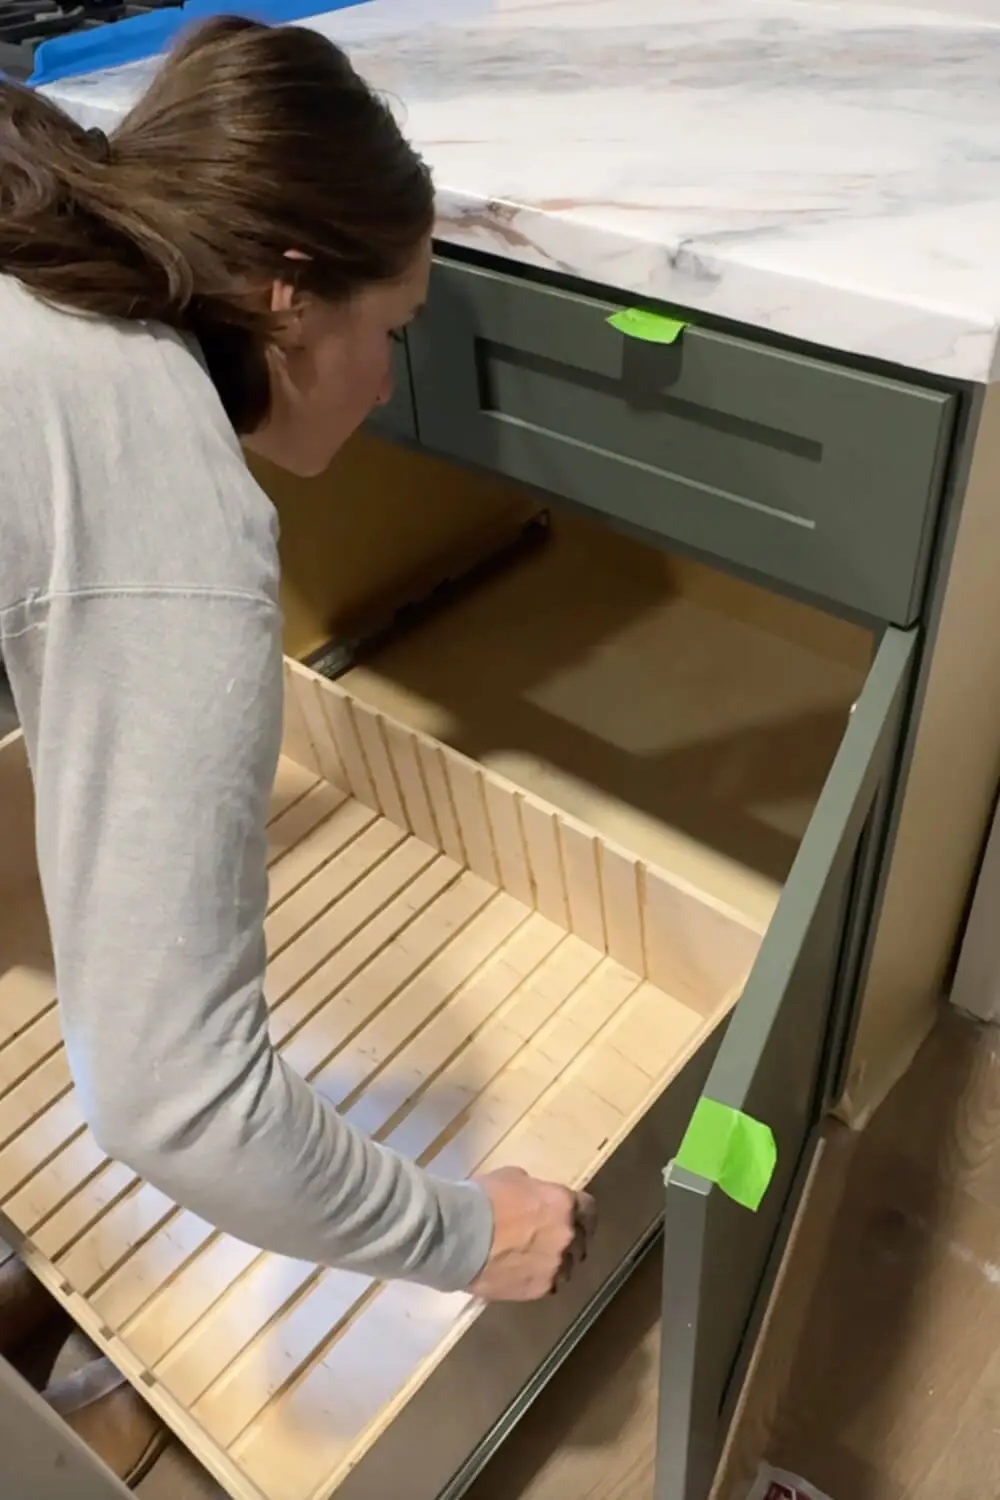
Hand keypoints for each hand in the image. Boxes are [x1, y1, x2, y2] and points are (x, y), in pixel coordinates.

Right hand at [469, 1166, 596, 1302]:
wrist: (459, 1236)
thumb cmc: (483, 1198)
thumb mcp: (513, 1178)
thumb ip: (535, 1191)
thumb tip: (535, 1200)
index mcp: (564, 1204)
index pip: (589, 1209)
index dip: (579, 1212)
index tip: (571, 1215)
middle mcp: (567, 1235)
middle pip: (582, 1239)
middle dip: (570, 1236)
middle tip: (552, 1237)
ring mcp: (556, 1265)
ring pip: (569, 1265)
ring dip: (559, 1260)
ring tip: (538, 1259)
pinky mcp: (540, 1288)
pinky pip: (551, 1284)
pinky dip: (542, 1278)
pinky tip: (526, 1274)